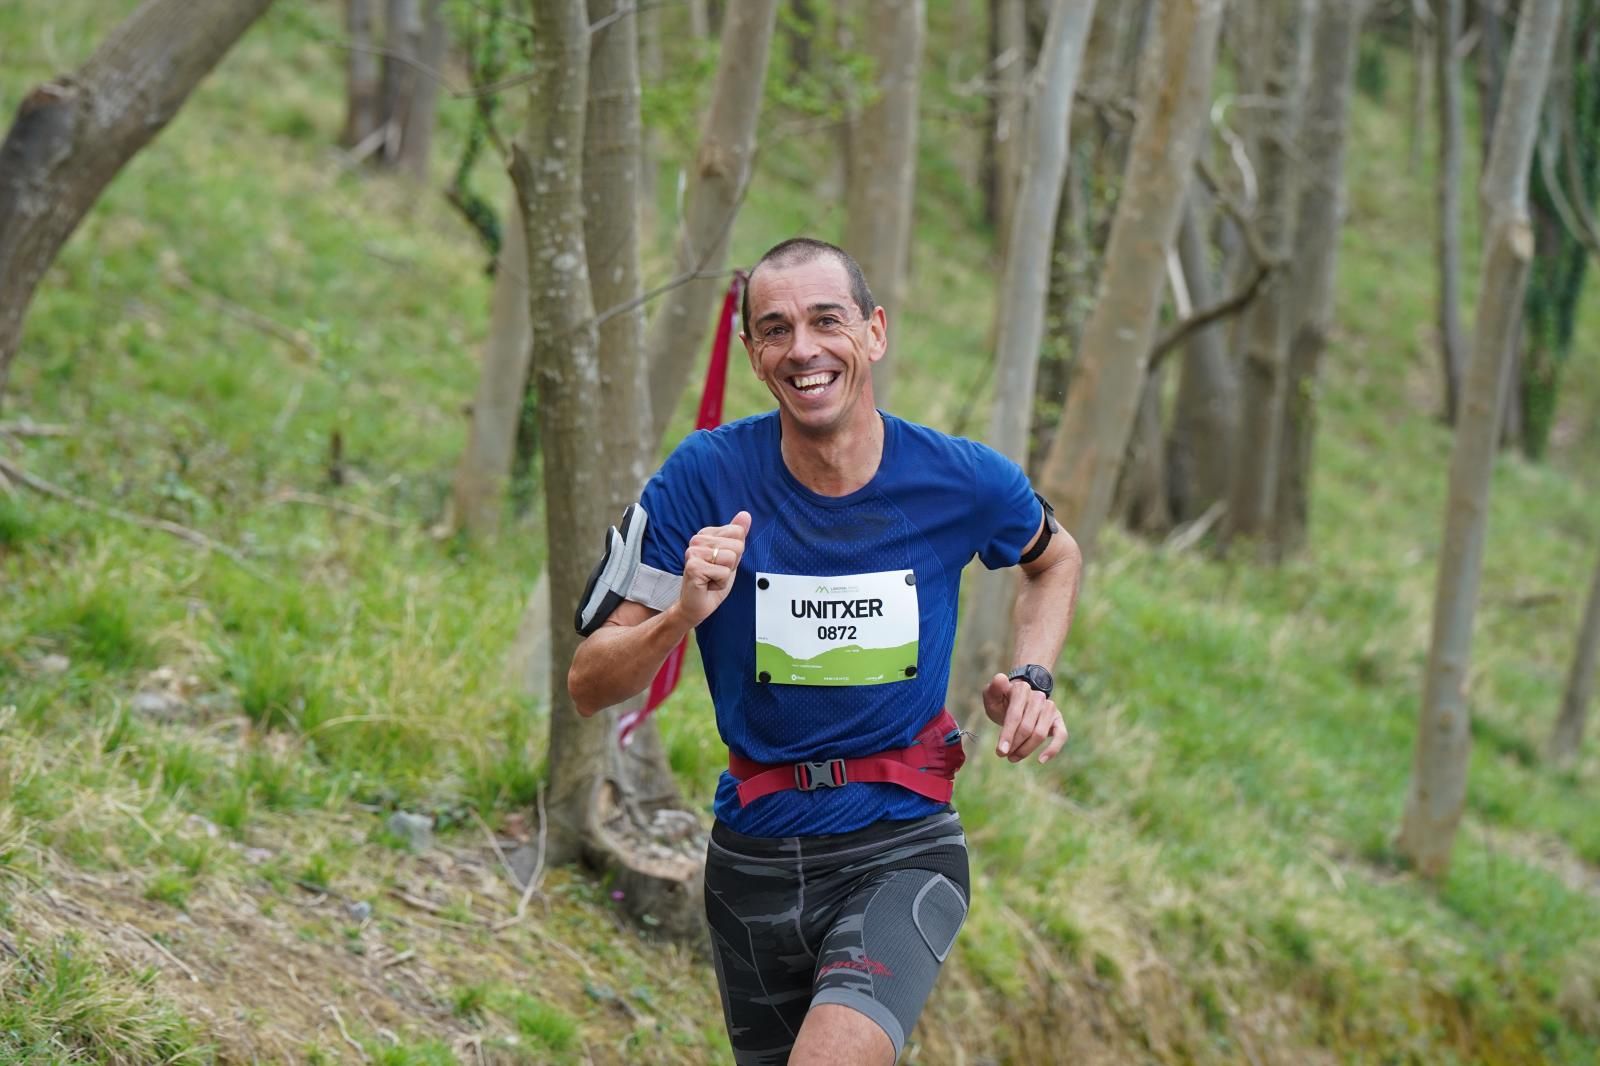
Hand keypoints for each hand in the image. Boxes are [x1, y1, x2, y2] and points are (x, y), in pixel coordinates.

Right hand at [678, 511, 750, 626]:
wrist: (698, 604)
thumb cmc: (712, 581)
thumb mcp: (731, 556)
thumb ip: (737, 535)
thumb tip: (745, 515)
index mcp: (706, 533)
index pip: (738, 533)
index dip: (736, 553)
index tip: (721, 563)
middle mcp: (697, 540)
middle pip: (737, 545)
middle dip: (732, 564)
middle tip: (716, 572)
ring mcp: (693, 552)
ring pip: (731, 558)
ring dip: (725, 574)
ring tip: (712, 578)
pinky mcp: (693, 567)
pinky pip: (723, 572)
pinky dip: (720, 583)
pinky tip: (708, 584)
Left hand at [981, 673, 1067, 763]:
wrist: (1020, 700)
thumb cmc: (1003, 702)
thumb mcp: (992, 696)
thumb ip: (993, 689)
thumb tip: (1000, 678)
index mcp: (1021, 689)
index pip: (1015, 715)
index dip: (1007, 735)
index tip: (1000, 751)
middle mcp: (1038, 697)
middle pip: (1027, 728)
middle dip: (1014, 744)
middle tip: (1004, 755)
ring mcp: (1050, 708)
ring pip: (1040, 734)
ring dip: (1026, 750)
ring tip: (1013, 757)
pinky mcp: (1058, 720)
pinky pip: (1061, 736)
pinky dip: (1053, 750)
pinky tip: (1041, 760)